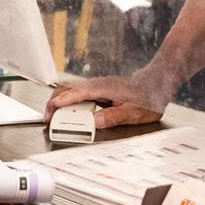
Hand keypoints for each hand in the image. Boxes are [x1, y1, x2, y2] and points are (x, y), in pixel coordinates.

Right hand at [44, 74, 163, 129]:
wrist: (156, 83)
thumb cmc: (148, 97)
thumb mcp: (135, 113)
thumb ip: (114, 116)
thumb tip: (96, 121)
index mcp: (106, 87)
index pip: (78, 92)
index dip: (63, 101)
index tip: (53, 111)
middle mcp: (98, 84)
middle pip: (68, 87)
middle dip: (54, 101)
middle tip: (48, 118)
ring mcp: (97, 85)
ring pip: (70, 88)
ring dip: (58, 100)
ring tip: (52, 115)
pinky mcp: (98, 89)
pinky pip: (77, 92)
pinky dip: (66, 99)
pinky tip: (65, 109)